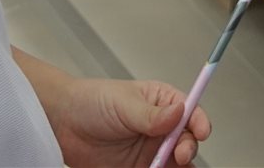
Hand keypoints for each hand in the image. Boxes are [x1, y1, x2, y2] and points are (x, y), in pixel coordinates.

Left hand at [42, 78, 213, 167]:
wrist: (62, 125)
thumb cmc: (91, 102)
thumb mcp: (123, 103)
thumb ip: (151, 114)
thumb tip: (179, 112)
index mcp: (162, 103)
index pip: (191, 112)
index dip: (199, 122)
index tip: (201, 131)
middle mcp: (161, 129)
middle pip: (187, 142)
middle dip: (188, 148)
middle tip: (178, 154)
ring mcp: (151, 153)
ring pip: (176, 165)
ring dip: (177, 167)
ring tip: (163, 166)